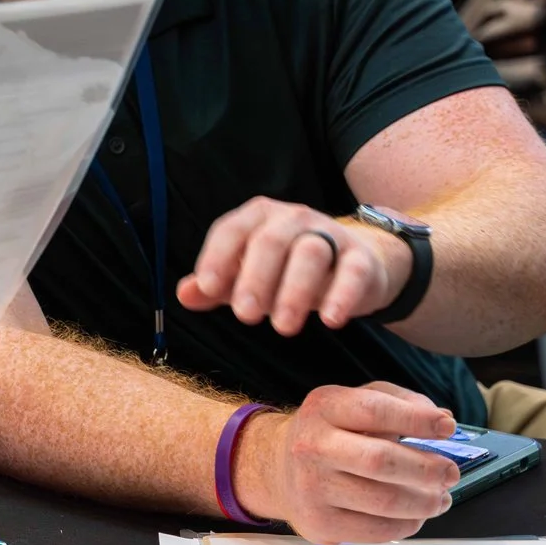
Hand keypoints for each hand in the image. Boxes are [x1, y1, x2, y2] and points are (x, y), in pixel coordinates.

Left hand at [178, 197, 404, 334]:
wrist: (353, 265)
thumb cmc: (286, 270)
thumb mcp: (246, 277)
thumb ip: (215, 287)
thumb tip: (184, 294)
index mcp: (258, 217)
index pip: (231, 230)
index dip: (218, 257)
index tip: (210, 288)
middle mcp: (293, 218)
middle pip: (271, 241)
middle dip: (256, 278)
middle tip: (246, 317)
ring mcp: (330, 234)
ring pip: (311, 252)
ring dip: (295, 291)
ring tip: (283, 327)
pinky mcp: (361, 258)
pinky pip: (353, 271)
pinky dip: (342, 295)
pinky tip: (331, 320)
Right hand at [235, 382, 461, 543]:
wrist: (277, 467)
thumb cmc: (330, 433)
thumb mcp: (356, 401)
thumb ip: (400, 402)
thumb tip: (441, 418)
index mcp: (324, 408)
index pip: (375, 411)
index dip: (417, 420)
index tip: (447, 428)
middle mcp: (311, 446)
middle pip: (380, 462)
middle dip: (427, 470)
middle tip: (450, 473)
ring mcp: (312, 488)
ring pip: (384, 502)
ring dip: (425, 503)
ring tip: (440, 498)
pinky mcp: (319, 523)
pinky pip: (376, 531)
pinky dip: (407, 525)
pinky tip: (414, 515)